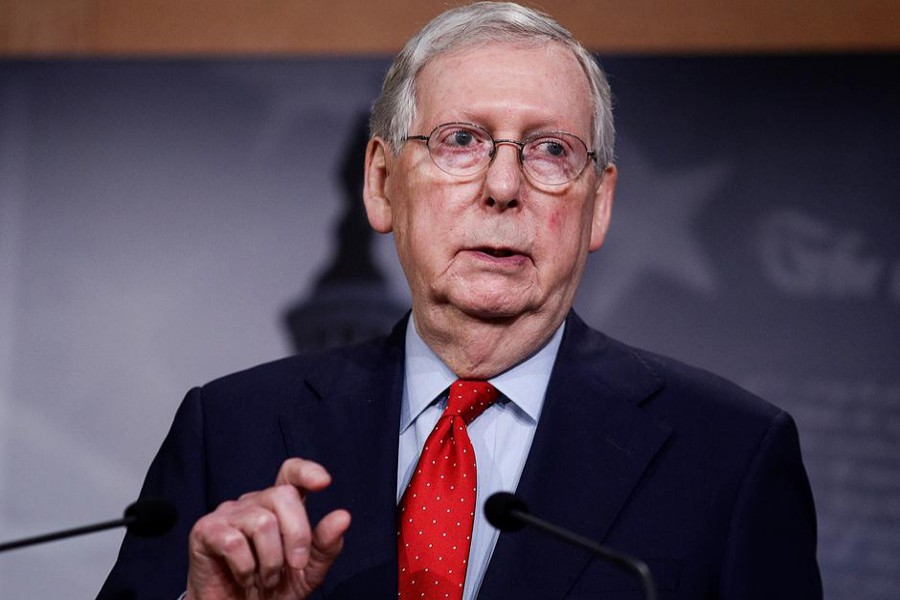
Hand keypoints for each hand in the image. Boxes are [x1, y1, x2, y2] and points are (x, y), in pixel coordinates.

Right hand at [185, 458, 350, 599]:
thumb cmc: (272, 589)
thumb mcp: (307, 571)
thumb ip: (326, 545)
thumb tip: (343, 516)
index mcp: (279, 506)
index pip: (290, 472)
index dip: (306, 471)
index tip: (324, 482)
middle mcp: (253, 503)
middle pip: (283, 495)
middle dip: (298, 535)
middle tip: (295, 566)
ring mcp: (228, 514)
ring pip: (262, 521)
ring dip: (271, 560)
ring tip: (265, 579)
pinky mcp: (205, 531)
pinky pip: (234, 542)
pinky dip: (246, 568)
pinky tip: (244, 578)